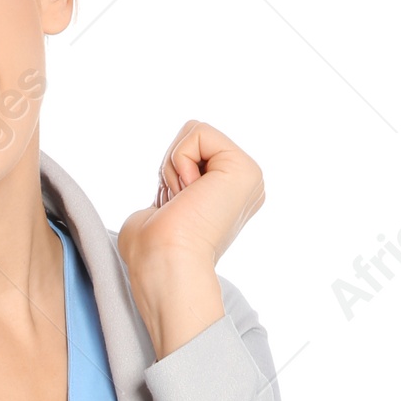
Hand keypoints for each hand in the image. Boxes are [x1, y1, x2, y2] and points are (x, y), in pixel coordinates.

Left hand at [117, 123, 264, 357]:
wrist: (164, 267)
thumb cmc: (151, 253)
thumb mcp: (159, 212)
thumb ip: (170, 193)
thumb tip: (165, 202)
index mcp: (227, 197)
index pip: (190, 152)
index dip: (169, 174)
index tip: (174, 209)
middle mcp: (244, 186)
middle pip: (193, 138)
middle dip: (172, 167)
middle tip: (178, 206)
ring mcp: (248, 177)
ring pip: (195, 132)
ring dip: (174, 167)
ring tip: (184, 204)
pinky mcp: (244, 169)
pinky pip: (199, 133)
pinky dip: (180, 162)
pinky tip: (188, 196)